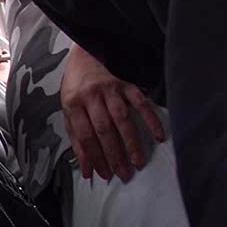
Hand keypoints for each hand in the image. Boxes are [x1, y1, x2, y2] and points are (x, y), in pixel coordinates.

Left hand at [61, 43, 164, 181]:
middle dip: (114, 154)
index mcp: (73, 104)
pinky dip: (151, 119)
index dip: (95, 157)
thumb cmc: (76, 87)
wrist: (85, 53)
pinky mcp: (126, 83)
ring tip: (138, 161)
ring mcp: (110, 88)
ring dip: (131, 141)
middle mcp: (91, 96)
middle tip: (124, 173)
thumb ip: (77, 140)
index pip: (86, 136)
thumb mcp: (68, 111)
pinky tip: (158, 136)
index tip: (105, 174)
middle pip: (104, 129)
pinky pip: (141, 102)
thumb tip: (88, 170)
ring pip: (122, 118)